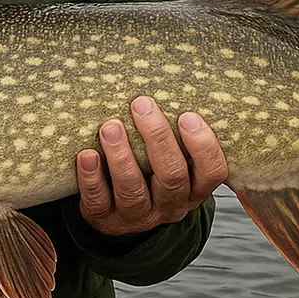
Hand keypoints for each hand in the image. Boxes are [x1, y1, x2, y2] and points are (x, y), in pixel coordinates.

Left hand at [76, 96, 226, 235]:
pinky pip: (99, 201)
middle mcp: (170, 205)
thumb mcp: (170, 159)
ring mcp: (139, 215)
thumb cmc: (149, 172)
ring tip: (110, 127)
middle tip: (141, 105)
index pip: (212, 172)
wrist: (121, 215)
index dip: (203, 146)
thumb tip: (163, 78)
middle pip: (171, 176)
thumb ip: (174, 133)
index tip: (187, 116)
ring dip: (121, 157)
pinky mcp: (106, 219)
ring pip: (133, 190)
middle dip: (157, 139)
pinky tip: (87, 154)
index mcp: (193, 188)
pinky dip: (91, 177)